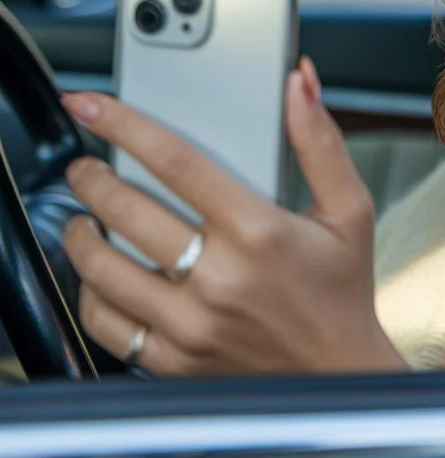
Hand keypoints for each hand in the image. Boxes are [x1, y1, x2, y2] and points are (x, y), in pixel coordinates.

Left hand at [61, 57, 406, 375]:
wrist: (339, 374)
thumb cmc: (342, 290)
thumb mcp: (349, 208)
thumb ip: (319, 140)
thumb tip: (299, 82)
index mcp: (260, 232)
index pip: (175, 162)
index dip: (123, 124)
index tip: (90, 106)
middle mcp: (220, 279)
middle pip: (125, 211)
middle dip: (91, 177)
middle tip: (86, 166)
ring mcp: (191, 325)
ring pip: (103, 268)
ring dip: (81, 231)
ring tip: (85, 215)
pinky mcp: (173, 360)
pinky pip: (107, 323)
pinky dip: (91, 292)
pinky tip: (103, 273)